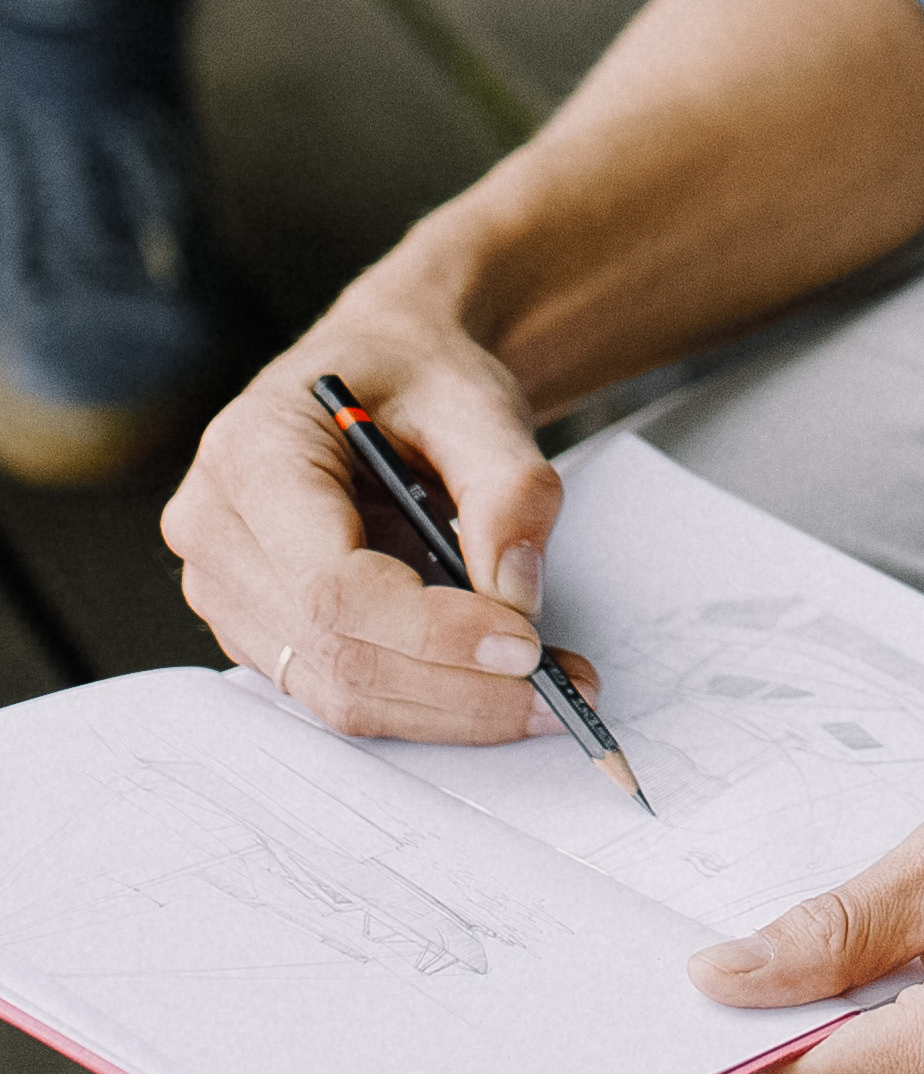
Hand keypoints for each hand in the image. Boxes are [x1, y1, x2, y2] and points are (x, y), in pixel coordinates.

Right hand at [162, 304, 593, 743]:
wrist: (386, 367)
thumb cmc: (417, 374)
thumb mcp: (478, 401)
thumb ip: (508, 488)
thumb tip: (515, 596)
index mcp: (251, 452)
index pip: (333, 582)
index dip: (429, 631)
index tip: (524, 646)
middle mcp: (217, 529)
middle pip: (334, 651)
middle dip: (455, 686)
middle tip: (556, 689)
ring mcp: (227, 589)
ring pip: (337, 690)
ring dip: (448, 707)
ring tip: (543, 690)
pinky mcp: (260, 629)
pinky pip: (341, 689)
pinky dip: (426, 699)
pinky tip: (492, 682)